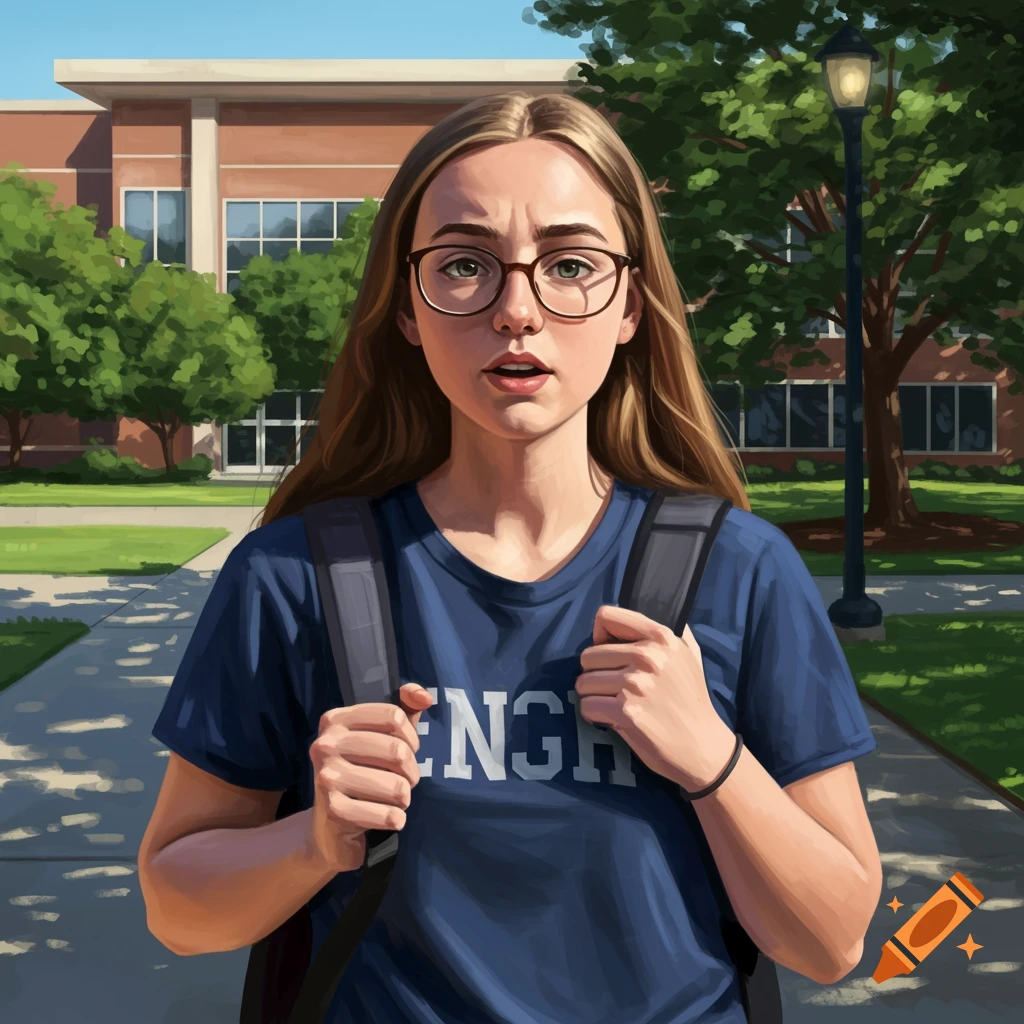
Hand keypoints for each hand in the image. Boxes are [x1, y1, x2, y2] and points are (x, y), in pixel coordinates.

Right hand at [306, 682, 433, 872]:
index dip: (411, 737)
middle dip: (412, 772)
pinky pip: (389, 815)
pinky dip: (396, 820)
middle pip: (397, 751)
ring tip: (395, 800)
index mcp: (335, 720)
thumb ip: (404, 710)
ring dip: (405, 798)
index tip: (408, 750)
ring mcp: (327, 778)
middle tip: (405, 781)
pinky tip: (388, 818)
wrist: (329, 828)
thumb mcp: (380, 736)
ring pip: (397, 787)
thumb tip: (423, 697)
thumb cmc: (362, 771)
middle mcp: (325, 745)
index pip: (393, 716)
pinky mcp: (334, 811)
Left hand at [575, 606, 736, 791]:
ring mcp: (635, 684)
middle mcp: (647, 656)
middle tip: (614, 687)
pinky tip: (612, 719)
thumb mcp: (689, 654)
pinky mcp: (626, 712)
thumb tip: (638, 613)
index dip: (600, 635)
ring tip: (613, 703)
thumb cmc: (691, 699)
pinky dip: (594, 715)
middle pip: (588, 654)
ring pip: (583, 682)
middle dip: (596, 673)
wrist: (702, 747)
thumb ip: (667, 629)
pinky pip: (587, 706)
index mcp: (661, 637)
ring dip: (593, 695)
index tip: (610, 653)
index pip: (606, 616)